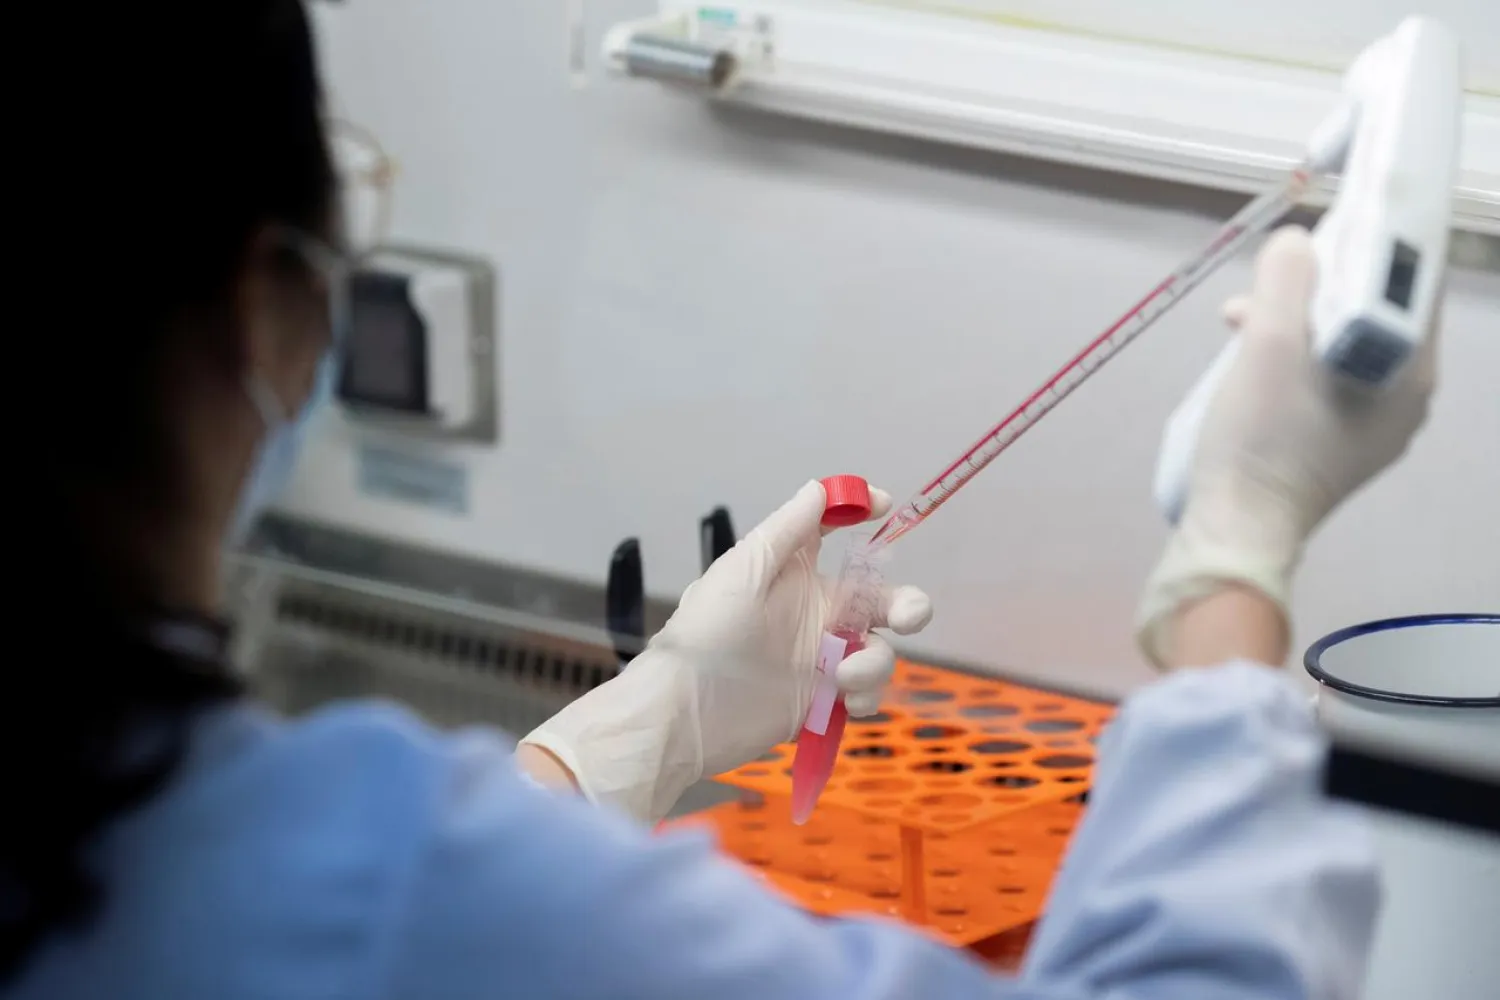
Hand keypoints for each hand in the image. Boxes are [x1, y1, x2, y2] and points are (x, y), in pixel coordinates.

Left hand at [522, 481, 932, 821]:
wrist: (685, 714)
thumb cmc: (707, 634)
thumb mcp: (743, 571)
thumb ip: (787, 531)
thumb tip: (820, 488)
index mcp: (794, 574)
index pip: (833, 532)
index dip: (862, 512)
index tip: (887, 507)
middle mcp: (815, 613)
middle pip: (880, 601)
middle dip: (906, 605)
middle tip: (908, 616)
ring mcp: (821, 659)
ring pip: (878, 650)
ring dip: (874, 662)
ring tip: (843, 678)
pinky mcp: (822, 702)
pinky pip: (865, 694)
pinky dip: (865, 696)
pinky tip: (843, 702)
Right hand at [1138, 227, 1438, 667]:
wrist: (1236, 531)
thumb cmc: (1259, 439)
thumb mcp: (1266, 343)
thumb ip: (1286, 278)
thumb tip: (1297, 243)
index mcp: (1410, 370)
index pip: (1413, 279)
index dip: (1374, 239)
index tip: (1330, 220)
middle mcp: (1408, 397)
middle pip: (1373, 310)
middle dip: (1317, 284)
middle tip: (1266, 284)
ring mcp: (1377, 426)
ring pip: (1344, 343)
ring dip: (1294, 321)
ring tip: (1240, 326)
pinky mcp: (1342, 445)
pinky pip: (1328, 378)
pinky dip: (1292, 359)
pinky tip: (1247, 363)